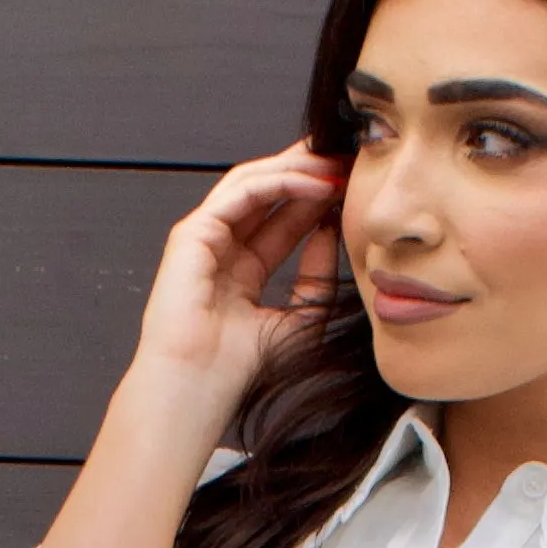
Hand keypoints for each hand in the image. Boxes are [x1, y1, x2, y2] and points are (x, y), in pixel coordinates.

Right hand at [37, 146, 343, 547]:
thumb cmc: (239, 370)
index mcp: (239, 268)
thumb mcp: (297, 317)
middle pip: (267, 191)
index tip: (354, 185)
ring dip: (298, 169)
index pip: (282, 217)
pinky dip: (278, 183)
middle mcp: (218, 248)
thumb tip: (335, 234)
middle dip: (309, 170)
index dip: (318, 197)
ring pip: (253, 183)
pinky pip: (240, 194)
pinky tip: (312, 184)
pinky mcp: (192, 236)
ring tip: (336, 163)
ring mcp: (201, 239)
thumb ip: (315, 278)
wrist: (197, 392)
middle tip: (348, 155)